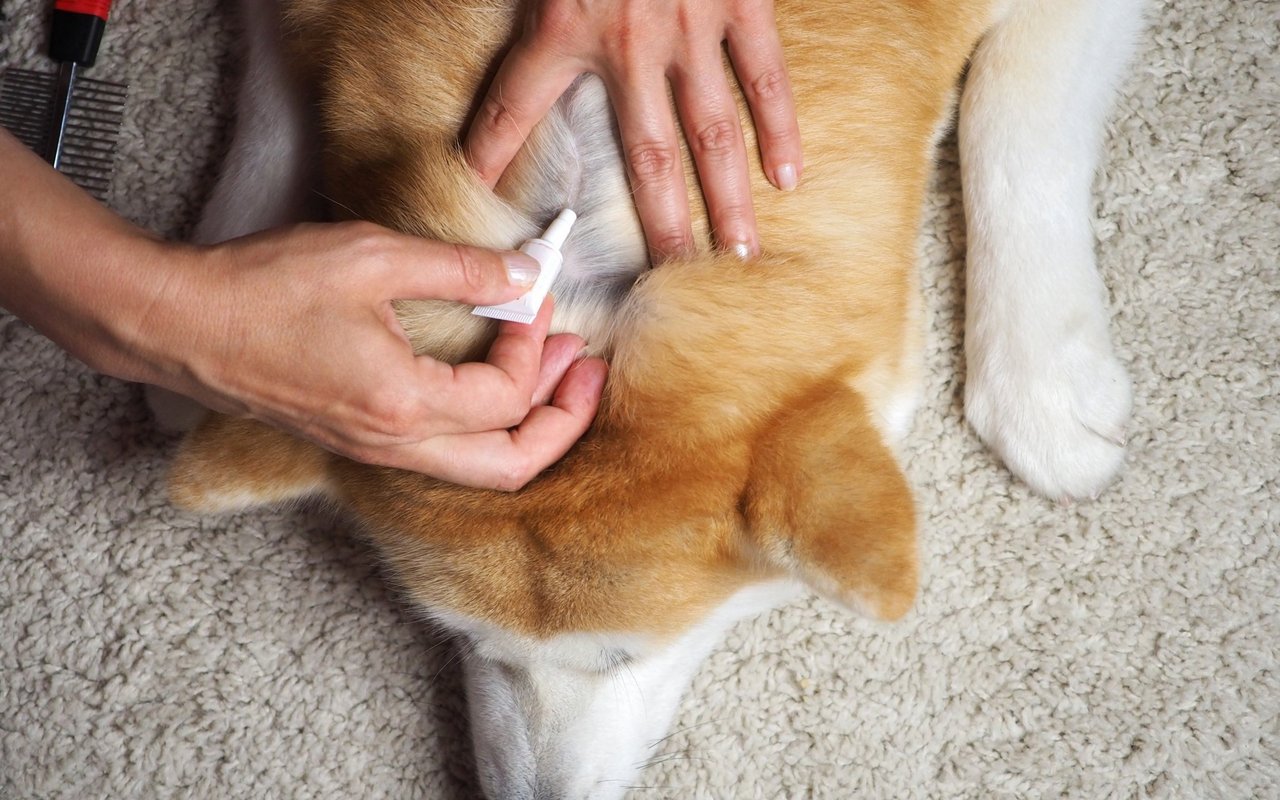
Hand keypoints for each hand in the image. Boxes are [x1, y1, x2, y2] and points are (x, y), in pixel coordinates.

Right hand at [140, 223, 608, 489]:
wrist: (179, 326)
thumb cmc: (262, 291)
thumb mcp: (372, 258)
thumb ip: (461, 269)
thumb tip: (526, 274)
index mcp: (403, 406)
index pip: (508, 397)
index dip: (536, 344)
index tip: (533, 296)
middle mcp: (394, 444)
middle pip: (512, 468)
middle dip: (564, 421)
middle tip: (587, 370)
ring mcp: (375, 449)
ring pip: (479, 468)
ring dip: (528, 425)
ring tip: (554, 371)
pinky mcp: (360, 439)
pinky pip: (445, 453)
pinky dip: (485, 424)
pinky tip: (490, 378)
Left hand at [464, 0, 801, 261]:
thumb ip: (516, 24)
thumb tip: (489, 49)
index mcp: (566, 23)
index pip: (516, 106)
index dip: (494, 158)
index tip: (488, 213)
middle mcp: (631, 42)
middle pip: (645, 156)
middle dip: (657, 226)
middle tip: (668, 284)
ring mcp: (693, 26)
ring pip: (712, 131)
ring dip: (725, 198)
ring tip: (735, 254)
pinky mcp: (740, 3)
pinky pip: (764, 74)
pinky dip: (779, 126)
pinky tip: (789, 176)